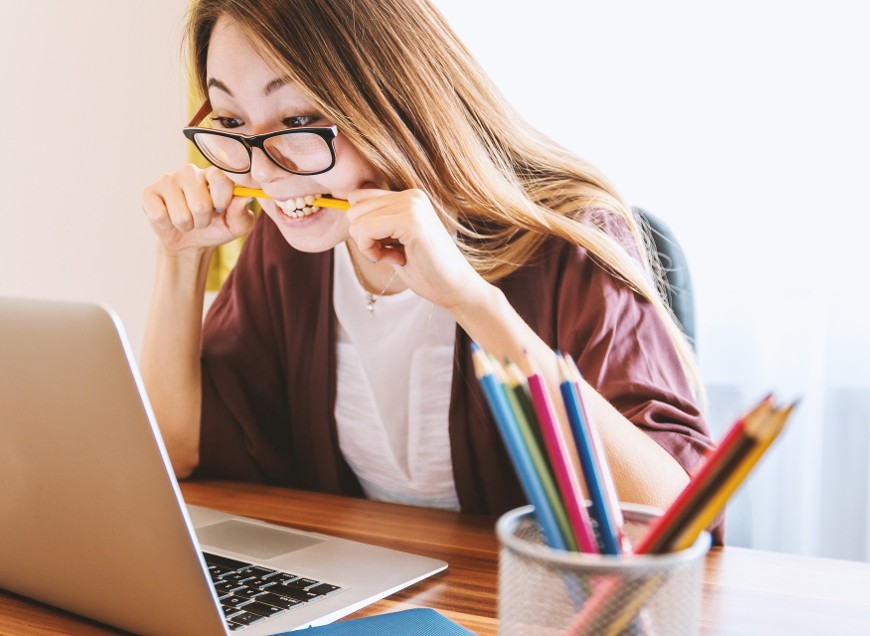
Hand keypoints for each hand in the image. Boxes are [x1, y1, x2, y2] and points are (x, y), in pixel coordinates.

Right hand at [141, 164, 254, 253]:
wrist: (190, 242)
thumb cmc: (216, 227)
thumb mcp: (236, 225)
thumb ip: (242, 212)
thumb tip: (244, 197)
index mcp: (213, 174)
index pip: (220, 178)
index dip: (222, 200)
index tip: (221, 208)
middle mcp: (190, 172)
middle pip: (200, 204)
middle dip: (203, 221)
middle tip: (202, 219)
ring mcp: (167, 180)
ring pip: (181, 215)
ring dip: (187, 225)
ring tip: (187, 220)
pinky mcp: (148, 192)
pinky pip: (160, 216)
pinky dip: (168, 225)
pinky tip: (169, 218)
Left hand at [345, 188, 488, 311]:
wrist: (455, 289)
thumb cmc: (425, 270)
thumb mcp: (395, 240)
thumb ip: (376, 223)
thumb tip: (346, 210)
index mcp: (408, 197)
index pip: (358, 198)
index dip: (363, 227)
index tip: (386, 245)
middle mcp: (411, 195)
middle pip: (353, 207)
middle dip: (363, 236)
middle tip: (390, 253)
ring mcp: (412, 205)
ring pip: (356, 219)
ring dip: (368, 245)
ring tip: (396, 255)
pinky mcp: (411, 221)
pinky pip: (365, 230)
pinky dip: (372, 251)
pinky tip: (396, 259)